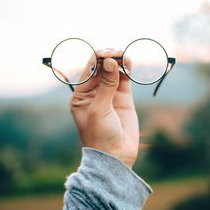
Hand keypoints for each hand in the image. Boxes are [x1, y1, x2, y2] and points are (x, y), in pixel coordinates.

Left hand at [70, 49, 138, 167]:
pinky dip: (127, 69)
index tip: (107, 54)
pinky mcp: (123, 98)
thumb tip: (111, 61)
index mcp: (81, 95)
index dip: (97, 60)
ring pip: (114, 71)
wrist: (115, 156)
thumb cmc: (99, 135)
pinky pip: (124, 79)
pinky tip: (129, 61)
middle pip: (102, 68)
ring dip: (118, 61)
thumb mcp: (99, 109)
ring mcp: (109, 94)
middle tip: (117, 53)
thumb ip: (106, 85)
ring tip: (124, 55)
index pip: (89, 71)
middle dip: (108, 58)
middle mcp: (94, 93)